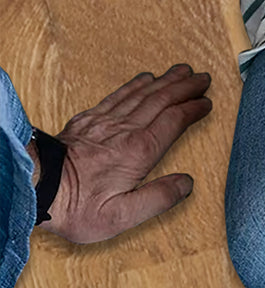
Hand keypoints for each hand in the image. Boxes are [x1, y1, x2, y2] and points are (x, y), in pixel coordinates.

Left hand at [38, 64, 212, 242]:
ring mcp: (104, 123)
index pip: (172, 122)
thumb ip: (159, 198)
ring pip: (141, 94)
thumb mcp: (124, 215)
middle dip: (184, 87)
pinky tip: (144, 79)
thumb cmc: (78, 207)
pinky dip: (135, 85)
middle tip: (202, 78)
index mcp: (137, 153)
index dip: (192, 110)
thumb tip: (186, 183)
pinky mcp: (87, 121)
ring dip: (164, 81)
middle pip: (160, 100)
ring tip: (181, 72)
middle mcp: (122, 132)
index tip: (207, 103)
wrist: (36, 187)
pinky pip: (117, 96)